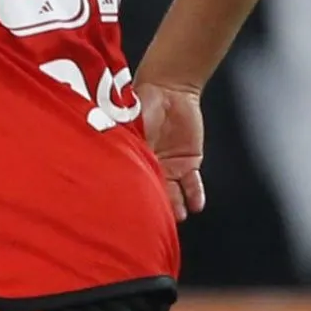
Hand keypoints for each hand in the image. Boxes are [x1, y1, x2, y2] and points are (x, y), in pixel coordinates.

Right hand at [138, 80, 206, 221]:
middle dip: (155, 208)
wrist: (168, 89)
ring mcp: (170, 168)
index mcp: (130, 160)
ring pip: (173, 193)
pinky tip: (196, 205)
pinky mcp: (189, 163)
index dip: (133, 196)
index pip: (131, 183)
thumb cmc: (141, 105)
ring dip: (175, 206)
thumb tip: (114, 163)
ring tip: (178, 215)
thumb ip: (126, 144)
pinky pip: (193, 184)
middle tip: (155, 221)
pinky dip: (195, 195)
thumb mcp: (129, 127)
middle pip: (152, 193)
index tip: (132, 211)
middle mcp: (149, 168)